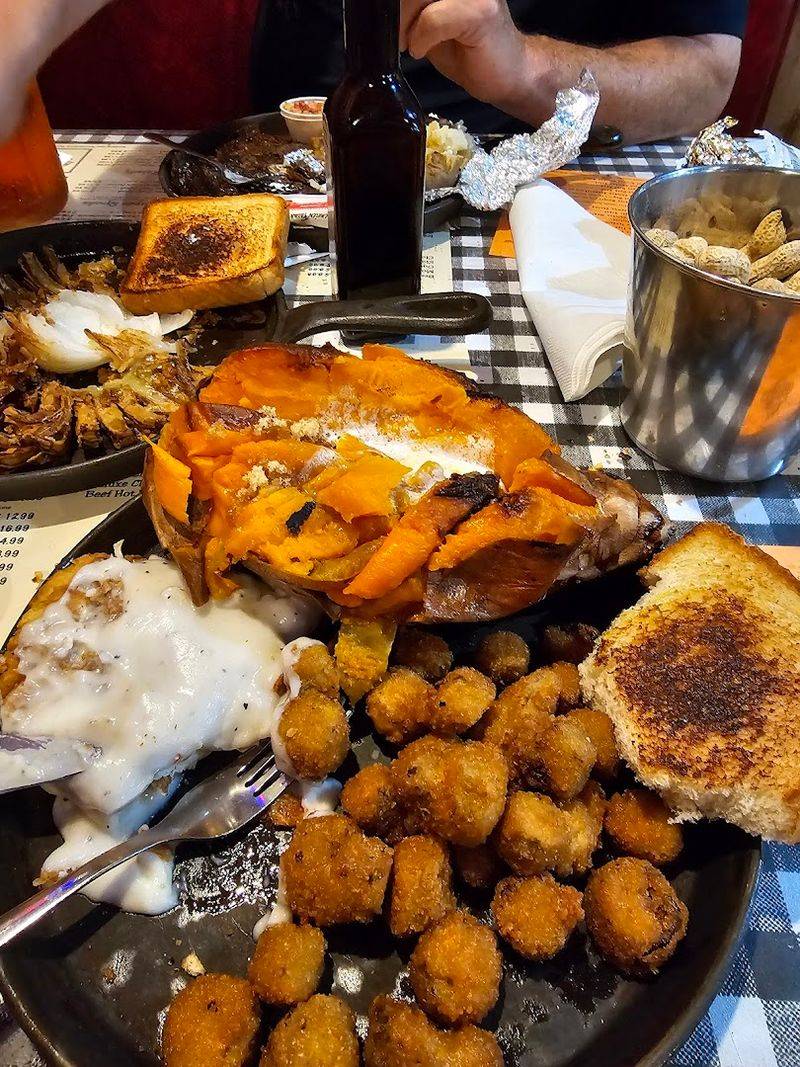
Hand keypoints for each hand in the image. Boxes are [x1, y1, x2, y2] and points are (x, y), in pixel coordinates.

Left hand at [400, 0, 530, 109]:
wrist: (508, 73)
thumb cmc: (469, 49)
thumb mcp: (430, 20)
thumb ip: (412, 8)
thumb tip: (382, 8)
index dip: (397, 5)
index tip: (394, 24)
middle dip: (397, 11)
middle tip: (397, 36)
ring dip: (406, 24)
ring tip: (411, 43)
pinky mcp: (482, 11)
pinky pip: (434, 19)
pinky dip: (421, 38)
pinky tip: (422, 50)